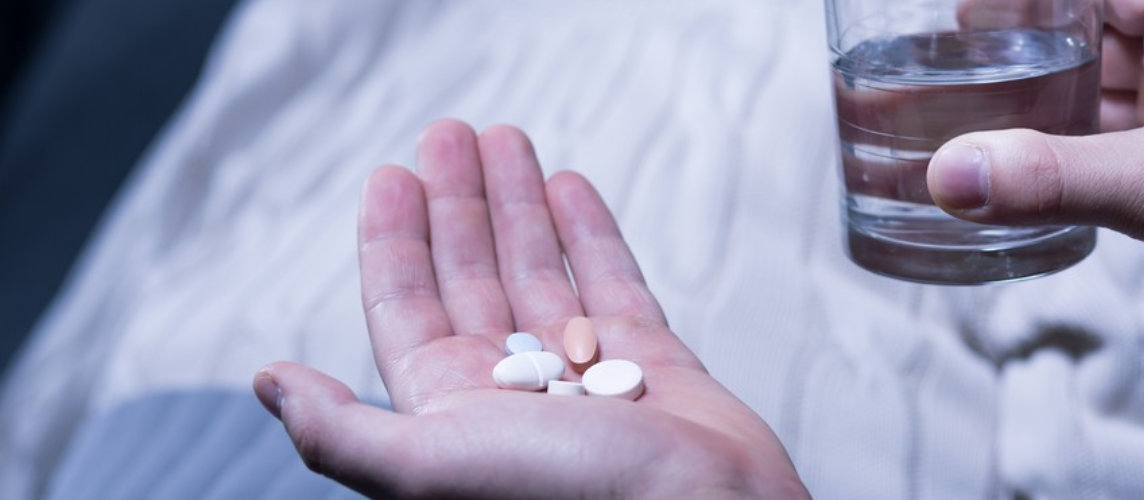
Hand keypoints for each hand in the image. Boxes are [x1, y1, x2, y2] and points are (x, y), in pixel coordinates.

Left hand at [252, 121, 808, 497]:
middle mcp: (511, 392)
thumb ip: (344, 429)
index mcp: (450, 412)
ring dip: (518, 205)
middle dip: (457, 204)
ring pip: (537, 271)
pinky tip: (569, 188)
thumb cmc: (572, 497)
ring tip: (507, 139)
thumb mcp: (431, 464)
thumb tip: (268, 383)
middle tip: (449, 134)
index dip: (395, 239)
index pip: (407, 307)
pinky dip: (588, 234)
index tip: (393, 173)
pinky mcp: (649, 364)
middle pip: (470, 277)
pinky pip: (611, 284)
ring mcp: (583, 375)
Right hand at [929, 0, 1143, 373]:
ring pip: (1101, 89)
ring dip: (1042, 103)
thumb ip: (1052, 176)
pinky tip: (1024, 174)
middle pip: (1093, 29)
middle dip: (1023, 45)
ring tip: (967, 118)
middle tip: (948, 63)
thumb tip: (954, 173)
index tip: (964, 13)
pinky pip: (1114, 143)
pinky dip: (1068, 154)